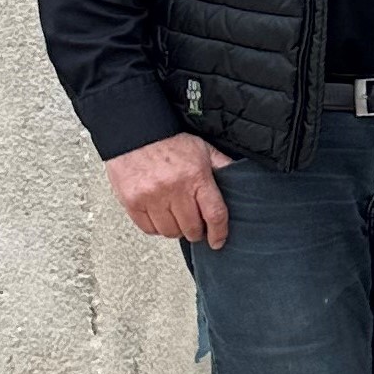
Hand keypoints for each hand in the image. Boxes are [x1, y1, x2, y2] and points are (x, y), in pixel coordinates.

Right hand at [106, 132, 233, 248]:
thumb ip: (222, 166)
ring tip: (177, 218)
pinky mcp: (132, 202)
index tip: (218, 241)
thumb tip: (241, 177)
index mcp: (196, 177)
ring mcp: (151, 197)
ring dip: (176, 229)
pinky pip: (148, 229)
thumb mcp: (203, 149)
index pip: (214, 214)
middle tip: (196, 226)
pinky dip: (157, 227)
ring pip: (170, 232)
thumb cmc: (170, 141)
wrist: (135, 133)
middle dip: (197, 231)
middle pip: (191, 228)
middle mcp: (174, 189)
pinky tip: (161, 216)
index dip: (219, 233)